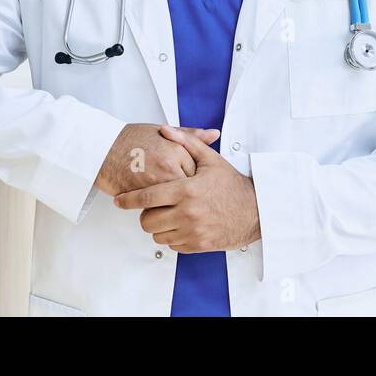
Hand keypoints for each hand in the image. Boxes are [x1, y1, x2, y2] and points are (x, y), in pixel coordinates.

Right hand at [95, 123, 219, 196]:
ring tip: (171, 203)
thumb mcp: (164, 132)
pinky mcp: (139, 194)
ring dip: (173, 205)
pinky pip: (156, 208)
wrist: (102, 147)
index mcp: (177, 150)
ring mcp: (153, 181)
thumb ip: (191, 136)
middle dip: (188, 196)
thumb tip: (214, 134)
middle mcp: (168, 166)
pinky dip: (157, 209)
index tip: (195, 184)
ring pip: (174, 202)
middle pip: (188, 190)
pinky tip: (155, 205)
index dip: (196, 181)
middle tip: (186, 198)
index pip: (198, 173)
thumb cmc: (132, 139)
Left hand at [113, 124, 259, 252]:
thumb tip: (165, 130)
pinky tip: (183, 225)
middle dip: (146, 214)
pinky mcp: (197, 246)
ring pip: (157, 235)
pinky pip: (172, 245)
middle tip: (155, 207)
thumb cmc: (232, 186)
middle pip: (147, 220)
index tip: (118, 201)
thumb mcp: (211, 160)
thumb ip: (186, 142)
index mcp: (186, 190)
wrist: (256, 211)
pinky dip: (173, 237)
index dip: (127, 200)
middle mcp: (187, 213)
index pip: (146, 198)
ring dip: (159, 226)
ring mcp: (192, 232)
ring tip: (171, 215)